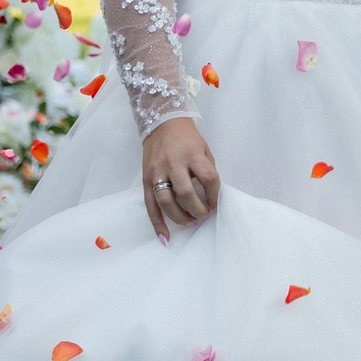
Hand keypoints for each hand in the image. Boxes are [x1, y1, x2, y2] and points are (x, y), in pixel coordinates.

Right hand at [142, 117, 219, 240]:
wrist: (162, 122)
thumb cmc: (187, 138)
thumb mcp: (204, 149)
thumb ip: (206, 170)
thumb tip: (210, 198)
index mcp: (192, 154)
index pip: (208, 178)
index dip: (215, 195)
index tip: (215, 203)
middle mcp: (173, 163)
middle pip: (186, 193)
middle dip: (198, 210)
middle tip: (203, 215)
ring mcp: (157, 171)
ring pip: (166, 201)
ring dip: (180, 217)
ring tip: (190, 223)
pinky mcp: (146, 179)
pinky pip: (150, 205)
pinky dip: (157, 224)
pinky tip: (165, 237)